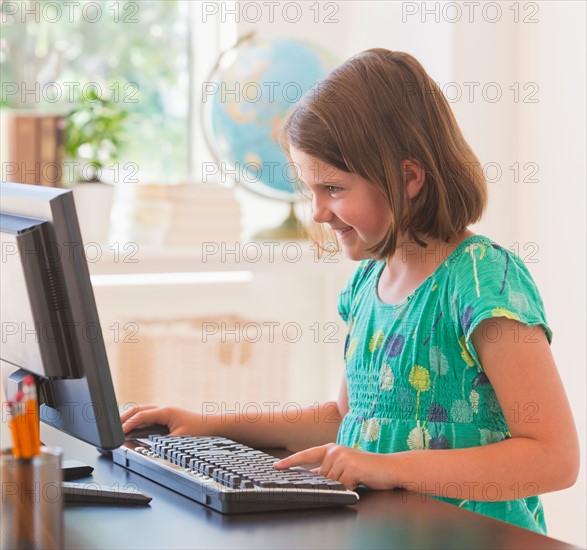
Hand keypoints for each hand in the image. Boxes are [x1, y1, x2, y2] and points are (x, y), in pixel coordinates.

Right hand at [119, 405, 211, 436]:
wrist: (212, 426)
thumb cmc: (198, 431)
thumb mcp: (179, 439)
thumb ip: (162, 443)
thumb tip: (146, 446)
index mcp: (165, 411)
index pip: (141, 415)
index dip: (128, 424)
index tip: (118, 433)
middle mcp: (163, 409)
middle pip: (138, 409)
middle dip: (124, 417)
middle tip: (112, 428)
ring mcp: (164, 412)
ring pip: (142, 411)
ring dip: (130, 417)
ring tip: (118, 427)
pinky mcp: (166, 417)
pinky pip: (147, 416)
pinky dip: (137, 420)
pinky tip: (132, 427)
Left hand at [274, 443, 393, 489]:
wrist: (389, 468)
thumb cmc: (367, 469)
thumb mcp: (344, 467)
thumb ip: (328, 470)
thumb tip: (311, 478)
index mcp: (330, 449)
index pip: (306, 455)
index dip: (290, 461)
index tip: (277, 466)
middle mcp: (334, 450)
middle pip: (321, 476)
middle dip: (332, 482)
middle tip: (350, 478)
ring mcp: (342, 457)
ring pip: (331, 482)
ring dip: (343, 485)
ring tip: (356, 478)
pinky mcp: (350, 466)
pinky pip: (342, 485)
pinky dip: (350, 487)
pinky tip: (359, 480)